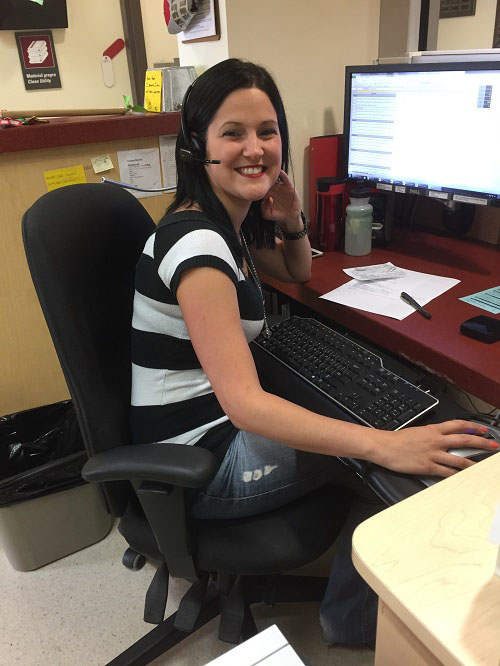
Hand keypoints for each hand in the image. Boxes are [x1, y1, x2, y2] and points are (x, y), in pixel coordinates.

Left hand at [260, 169, 301, 229]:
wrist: (290, 216)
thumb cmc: (278, 215)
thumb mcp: (268, 214)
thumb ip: (264, 208)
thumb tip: (269, 199)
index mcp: (265, 194)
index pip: (259, 186)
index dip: (256, 183)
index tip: (254, 180)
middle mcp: (272, 188)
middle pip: (266, 179)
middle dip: (263, 174)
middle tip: (260, 170)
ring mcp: (280, 186)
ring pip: (275, 176)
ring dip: (272, 172)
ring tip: (269, 169)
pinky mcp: (288, 186)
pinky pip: (285, 178)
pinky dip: (283, 174)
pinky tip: (280, 172)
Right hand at [372, 420, 496, 477]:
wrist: (385, 446)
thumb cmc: (398, 440)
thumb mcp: (417, 431)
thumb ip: (431, 434)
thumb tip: (442, 436)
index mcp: (433, 430)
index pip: (458, 425)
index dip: (473, 426)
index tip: (483, 429)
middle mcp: (436, 441)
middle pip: (464, 440)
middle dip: (481, 442)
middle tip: (492, 445)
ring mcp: (433, 454)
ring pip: (459, 458)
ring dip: (474, 462)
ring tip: (484, 466)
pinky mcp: (428, 467)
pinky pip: (446, 472)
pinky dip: (457, 475)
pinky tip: (464, 478)